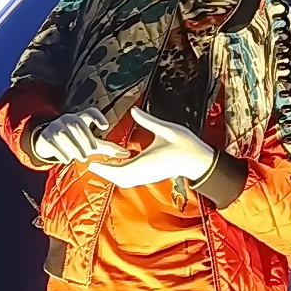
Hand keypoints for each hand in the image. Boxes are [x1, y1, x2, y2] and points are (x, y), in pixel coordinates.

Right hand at [31, 105, 122, 165]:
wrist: (50, 143)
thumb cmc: (76, 142)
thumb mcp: (92, 144)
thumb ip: (108, 148)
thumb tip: (127, 154)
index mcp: (81, 119)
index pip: (90, 112)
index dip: (97, 117)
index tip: (105, 126)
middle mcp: (68, 119)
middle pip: (77, 124)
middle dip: (85, 137)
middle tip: (92, 150)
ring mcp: (55, 126)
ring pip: (64, 133)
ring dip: (74, 146)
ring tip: (81, 157)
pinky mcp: (45, 136)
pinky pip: (52, 141)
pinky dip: (60, 151)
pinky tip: (67, 160)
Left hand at [88, 108, 214, 187]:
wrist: (199, 160)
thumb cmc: (185, 144)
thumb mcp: (166, 129)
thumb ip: (148, 121)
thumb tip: (134, 110)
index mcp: (146, 162)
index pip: (120, 170)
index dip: (105, 169)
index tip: (92, 164)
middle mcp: (145, 173)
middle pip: (120, 179)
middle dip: (105, 173)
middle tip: (92, 165)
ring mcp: (149, 176)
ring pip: (126, 181)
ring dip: (113, 174)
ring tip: (102, 165)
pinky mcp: (152, 176)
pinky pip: (132, 179)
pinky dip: (122, 174)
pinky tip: (118, 165)